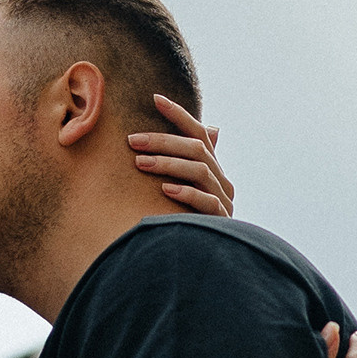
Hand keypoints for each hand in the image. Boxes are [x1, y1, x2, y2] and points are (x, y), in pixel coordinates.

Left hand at [130, 91, 234, 217]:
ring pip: (200, 170)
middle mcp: (222, 180)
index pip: (200, 133)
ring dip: (168, 163)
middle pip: (197, 148)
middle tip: (132, 140)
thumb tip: (184, 133)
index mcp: (214, 169)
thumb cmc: (188, 221)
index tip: (155, 98)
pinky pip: (206, 201)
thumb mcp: (184, 191)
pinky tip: (165, 190)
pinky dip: (186, 193)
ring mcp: (224, 200)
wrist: (209, 259)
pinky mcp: (221, 220)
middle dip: (163, 140)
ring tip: (140, 163)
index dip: (179, 115)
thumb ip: (181, 165)